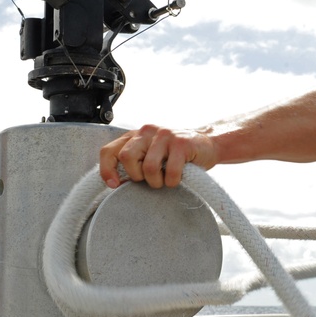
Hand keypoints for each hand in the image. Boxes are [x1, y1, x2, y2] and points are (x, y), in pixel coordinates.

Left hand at [99, 125, 215, 188]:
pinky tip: (178, 178)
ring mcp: (165, 135)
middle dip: (136, 176)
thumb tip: (115, 182)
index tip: (114, 185)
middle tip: (149, 179)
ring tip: (165, 180)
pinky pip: (170, 172)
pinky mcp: (181, 143)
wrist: (208, 144)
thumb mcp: (151, 154)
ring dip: (157, 182)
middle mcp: (147, 131)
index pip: (109, 151)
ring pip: (149, 168)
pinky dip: (173, 182)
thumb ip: (134, 161)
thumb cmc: (176, 155)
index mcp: (135, 135)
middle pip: (127, 157)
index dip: (107, 170)